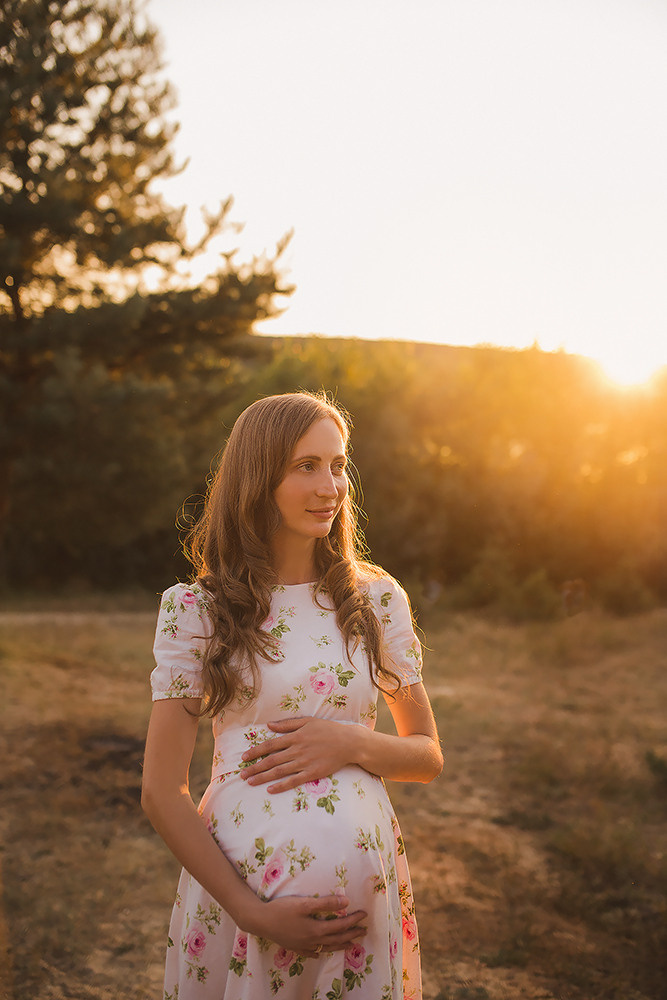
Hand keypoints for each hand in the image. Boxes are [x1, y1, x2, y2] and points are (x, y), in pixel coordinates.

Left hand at [240, 717, 360, 792]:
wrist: (348, 742)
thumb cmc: (328, 730)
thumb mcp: (308, 721)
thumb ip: (287, 724)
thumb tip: (269, 725)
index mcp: (295, 736)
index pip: (270, 744)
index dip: (256, 751)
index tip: (244, 756)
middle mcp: (297, 750)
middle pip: (271, 760)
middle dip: (254, 767)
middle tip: (241, 773)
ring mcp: (304, 762)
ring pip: (279, 771)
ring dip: (263, 777)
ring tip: (250, 782)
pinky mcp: (312, 773)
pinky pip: (293, 781)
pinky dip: (281, 785)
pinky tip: (270, 789)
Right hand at [250, 893, 366, 957]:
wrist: (260, 921)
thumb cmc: (282, 909)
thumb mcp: (305, 903)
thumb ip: (326, 903)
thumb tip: (346, 902)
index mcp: (317, 929)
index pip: (341, 925)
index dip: (354, 920)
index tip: (364, 915)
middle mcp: (312, 940)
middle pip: (337, 938)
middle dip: (352, 934)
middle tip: (364, 930)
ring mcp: (303, 946)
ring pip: (326, 947)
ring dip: (340, 945)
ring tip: (350, 945)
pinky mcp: (294, 946)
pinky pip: (311, 952)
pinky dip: (319, 952)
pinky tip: (320, 952)